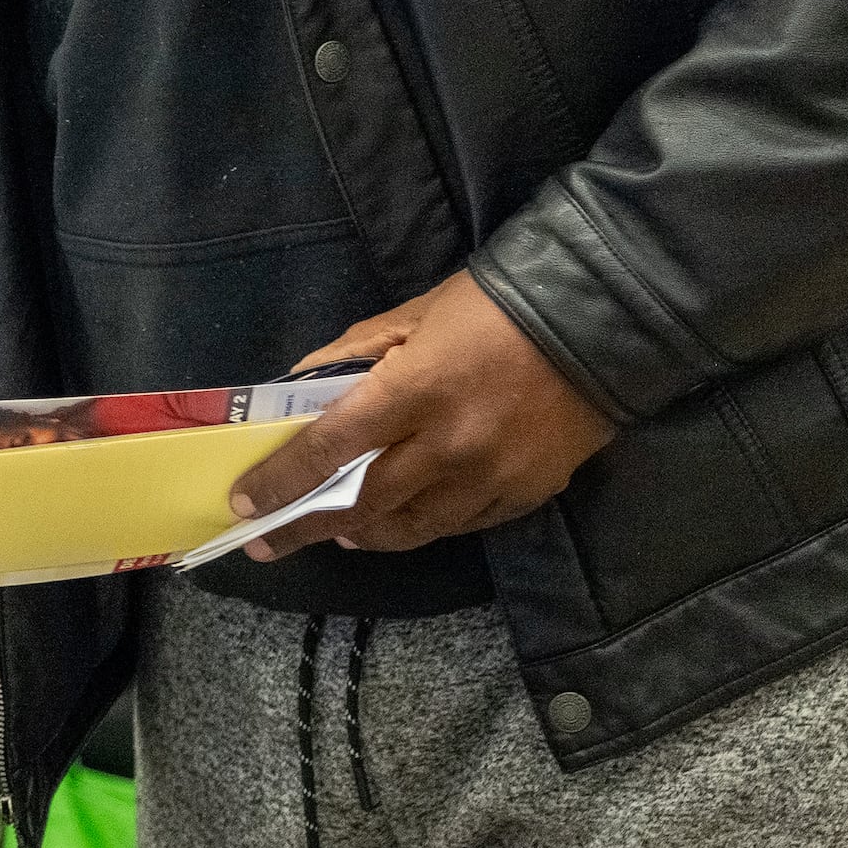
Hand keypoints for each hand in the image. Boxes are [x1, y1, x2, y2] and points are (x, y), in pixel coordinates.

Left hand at [226, 273, 611, 557]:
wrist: (601, 319)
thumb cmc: (494, 306)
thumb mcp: (412, 314)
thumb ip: (351, 356)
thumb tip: (300, 391)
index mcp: (416, 390)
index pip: (330, 447)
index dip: (283, 480)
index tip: (245, 505)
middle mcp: (451, 446)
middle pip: (365, 504)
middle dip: (310, 526)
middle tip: (273, 541)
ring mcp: (492, 478)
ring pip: (413, 528)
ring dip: (367, 533)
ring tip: (340, 531)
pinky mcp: (528, 494)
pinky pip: (462, 526)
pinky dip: (425, 524)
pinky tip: (404, 520)